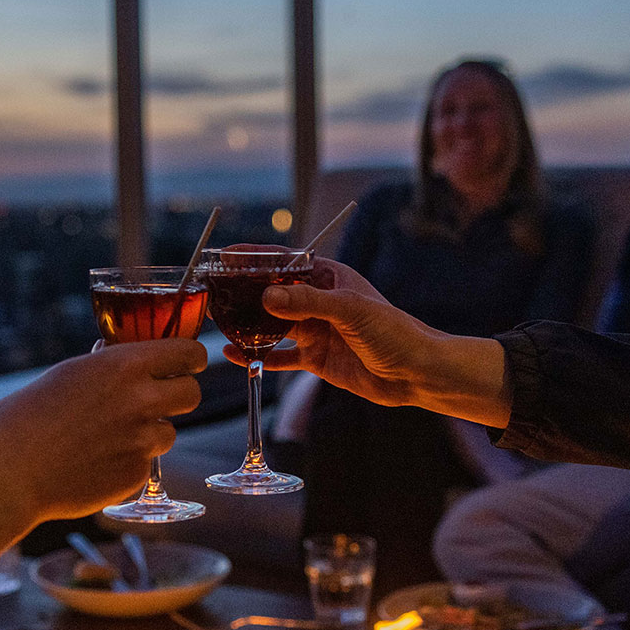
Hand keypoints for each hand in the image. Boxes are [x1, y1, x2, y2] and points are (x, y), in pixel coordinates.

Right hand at [0, 339, 206, 524]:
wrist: (8, 472)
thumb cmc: (25, 418)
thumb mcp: (68, 374)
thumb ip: (108, 368)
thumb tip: (129, 361)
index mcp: (123, 366)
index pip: (190, 353)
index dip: (192, 359)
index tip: (188, 364)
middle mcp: (140, 401)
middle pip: (192, 394)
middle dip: (179, 395)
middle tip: (159, 401)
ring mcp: (141, 441)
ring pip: (169, 432)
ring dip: (149, 433)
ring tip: (106, 437)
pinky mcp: (136, 475)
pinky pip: (146, 463)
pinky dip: (128, 462)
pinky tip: (94, 462)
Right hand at [220, 253, 431, 402]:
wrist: (416, 373)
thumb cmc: (394, 332)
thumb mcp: (349, 310)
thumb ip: (307, 303)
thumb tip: (266, 296)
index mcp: (330, 278)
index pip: (285, 262)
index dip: (255, 258)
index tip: (226, 256)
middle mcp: (319, 302)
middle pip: (273, 294)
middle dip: (244, 294)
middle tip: (213, 294)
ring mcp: (316, 331)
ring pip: (272, 325)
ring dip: (248, 325)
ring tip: (218, 323)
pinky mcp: (316, 359)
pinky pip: (280, 355)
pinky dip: (258, 356)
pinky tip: (236, 355)